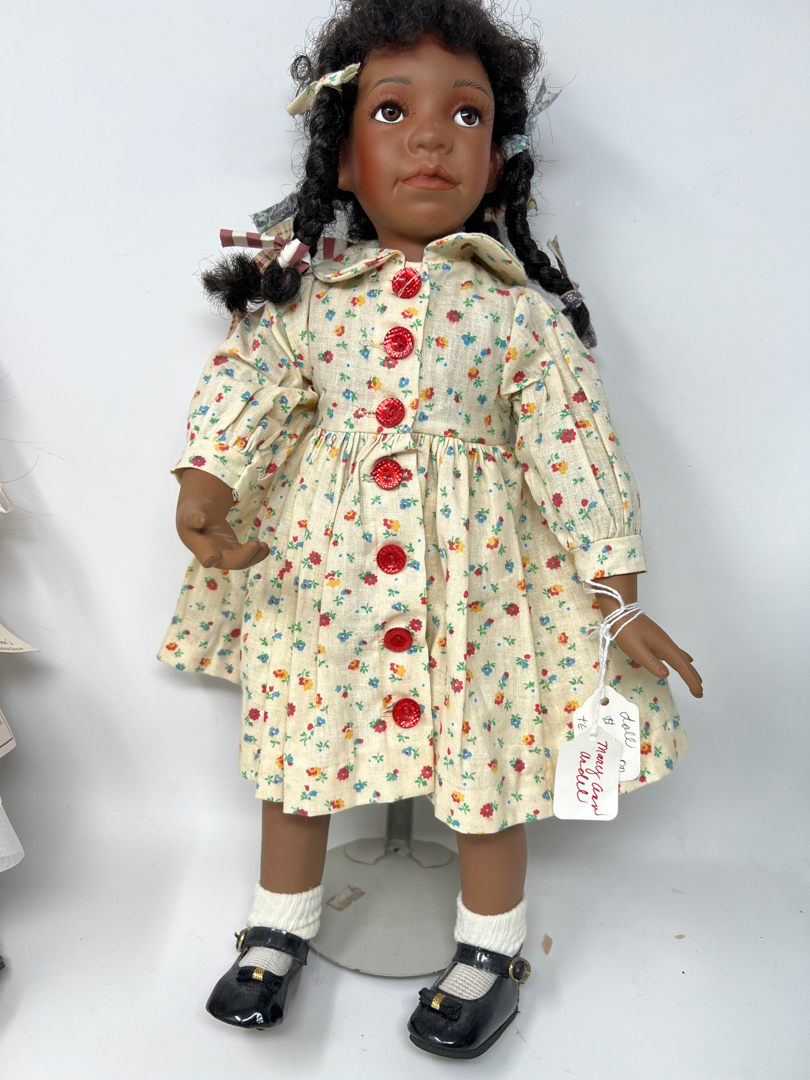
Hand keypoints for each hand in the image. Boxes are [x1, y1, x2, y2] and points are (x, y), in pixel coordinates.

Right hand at [175, 469, 268, 570]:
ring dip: (254, 557)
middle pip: (229, 562)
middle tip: (256, 543)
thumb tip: (200, 519)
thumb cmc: (193, 512)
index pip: (205, 557)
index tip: (216, 555)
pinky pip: (246, 558)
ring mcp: (224, 555)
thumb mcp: (191, 511)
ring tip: (265, 546)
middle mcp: (212, 556)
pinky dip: (256, 555)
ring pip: (240, 563)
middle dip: (244, 556)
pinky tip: (265, 548)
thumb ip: (194, 516)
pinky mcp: (233, 552)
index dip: (211, 558)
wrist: (198, 517)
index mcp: (199, 546)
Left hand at [596, 573, 702, 697]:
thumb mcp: (636, 649)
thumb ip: (651, 662)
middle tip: (700, 692)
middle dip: (693, 677)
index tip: (699, 692)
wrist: (621, 612)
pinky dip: (682, 660)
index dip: (691, 680)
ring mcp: (663, 641)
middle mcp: (668, 644)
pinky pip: (675, 653)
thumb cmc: (626, 631)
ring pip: (681, 658)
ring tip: (697, 680)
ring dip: (689, 670)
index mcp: (665, 647)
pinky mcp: (658, 640)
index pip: (682, 666)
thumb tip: (666, 675)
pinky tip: (686, 659)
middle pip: (684, 663)